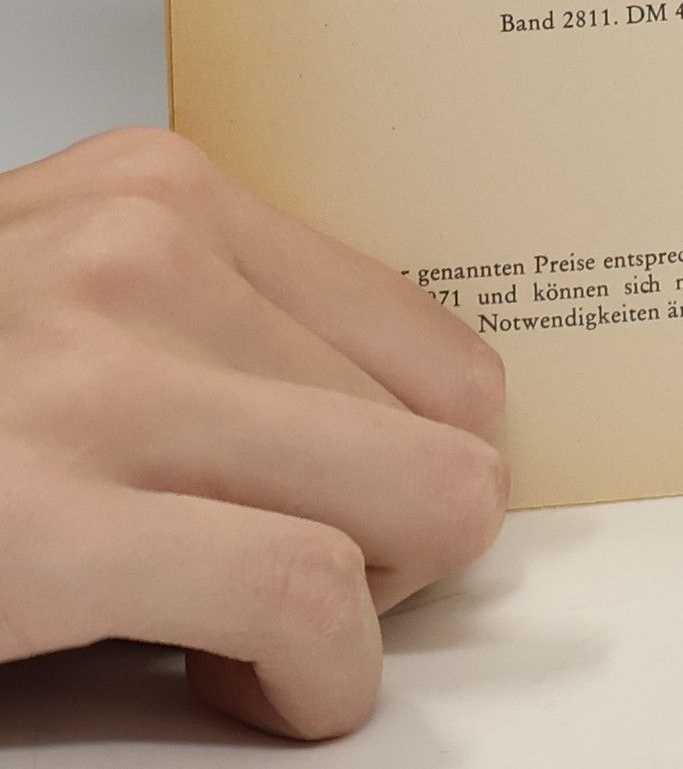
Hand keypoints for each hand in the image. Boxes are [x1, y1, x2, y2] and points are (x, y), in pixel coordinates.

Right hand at [0, 128, 507, 740]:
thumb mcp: (71, 302)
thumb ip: (213, 328)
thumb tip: (394, 421)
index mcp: (161, 196)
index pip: (429, 340)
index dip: (424, 456)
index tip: (372, 519)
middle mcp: (144, 255)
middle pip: (443, 427)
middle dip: (407, 538)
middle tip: (326, 589)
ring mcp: (94, 380)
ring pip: (411, 505)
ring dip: (362, 612)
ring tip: (265, 640)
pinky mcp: (37, 523)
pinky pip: (305, 597)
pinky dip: (318, 676)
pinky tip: (259, 686)